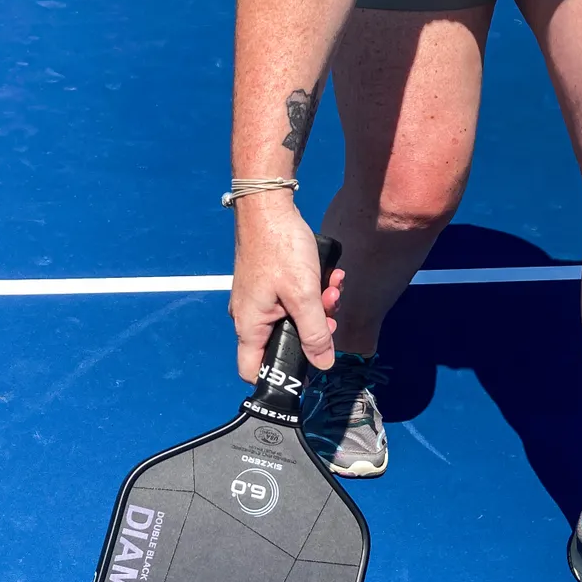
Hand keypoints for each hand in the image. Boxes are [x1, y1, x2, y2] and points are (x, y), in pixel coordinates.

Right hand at [230, 193, 343, 382]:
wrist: (268, 205)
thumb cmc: (280, 248)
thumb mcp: (303, 295)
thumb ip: (314, 333)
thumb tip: (323, 365)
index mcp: (250, 325)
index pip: (253, 369)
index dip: (279, 376)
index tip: (307, 372)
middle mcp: (250, 315)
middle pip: (284, 342)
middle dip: (313, 331)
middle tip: (330, 315)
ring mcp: (260, 298)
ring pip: (294, 318)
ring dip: (318, 308)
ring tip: (331, 287)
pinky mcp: (269, 282)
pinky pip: (293, 299)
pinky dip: (311, 292)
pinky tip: (327, 277)